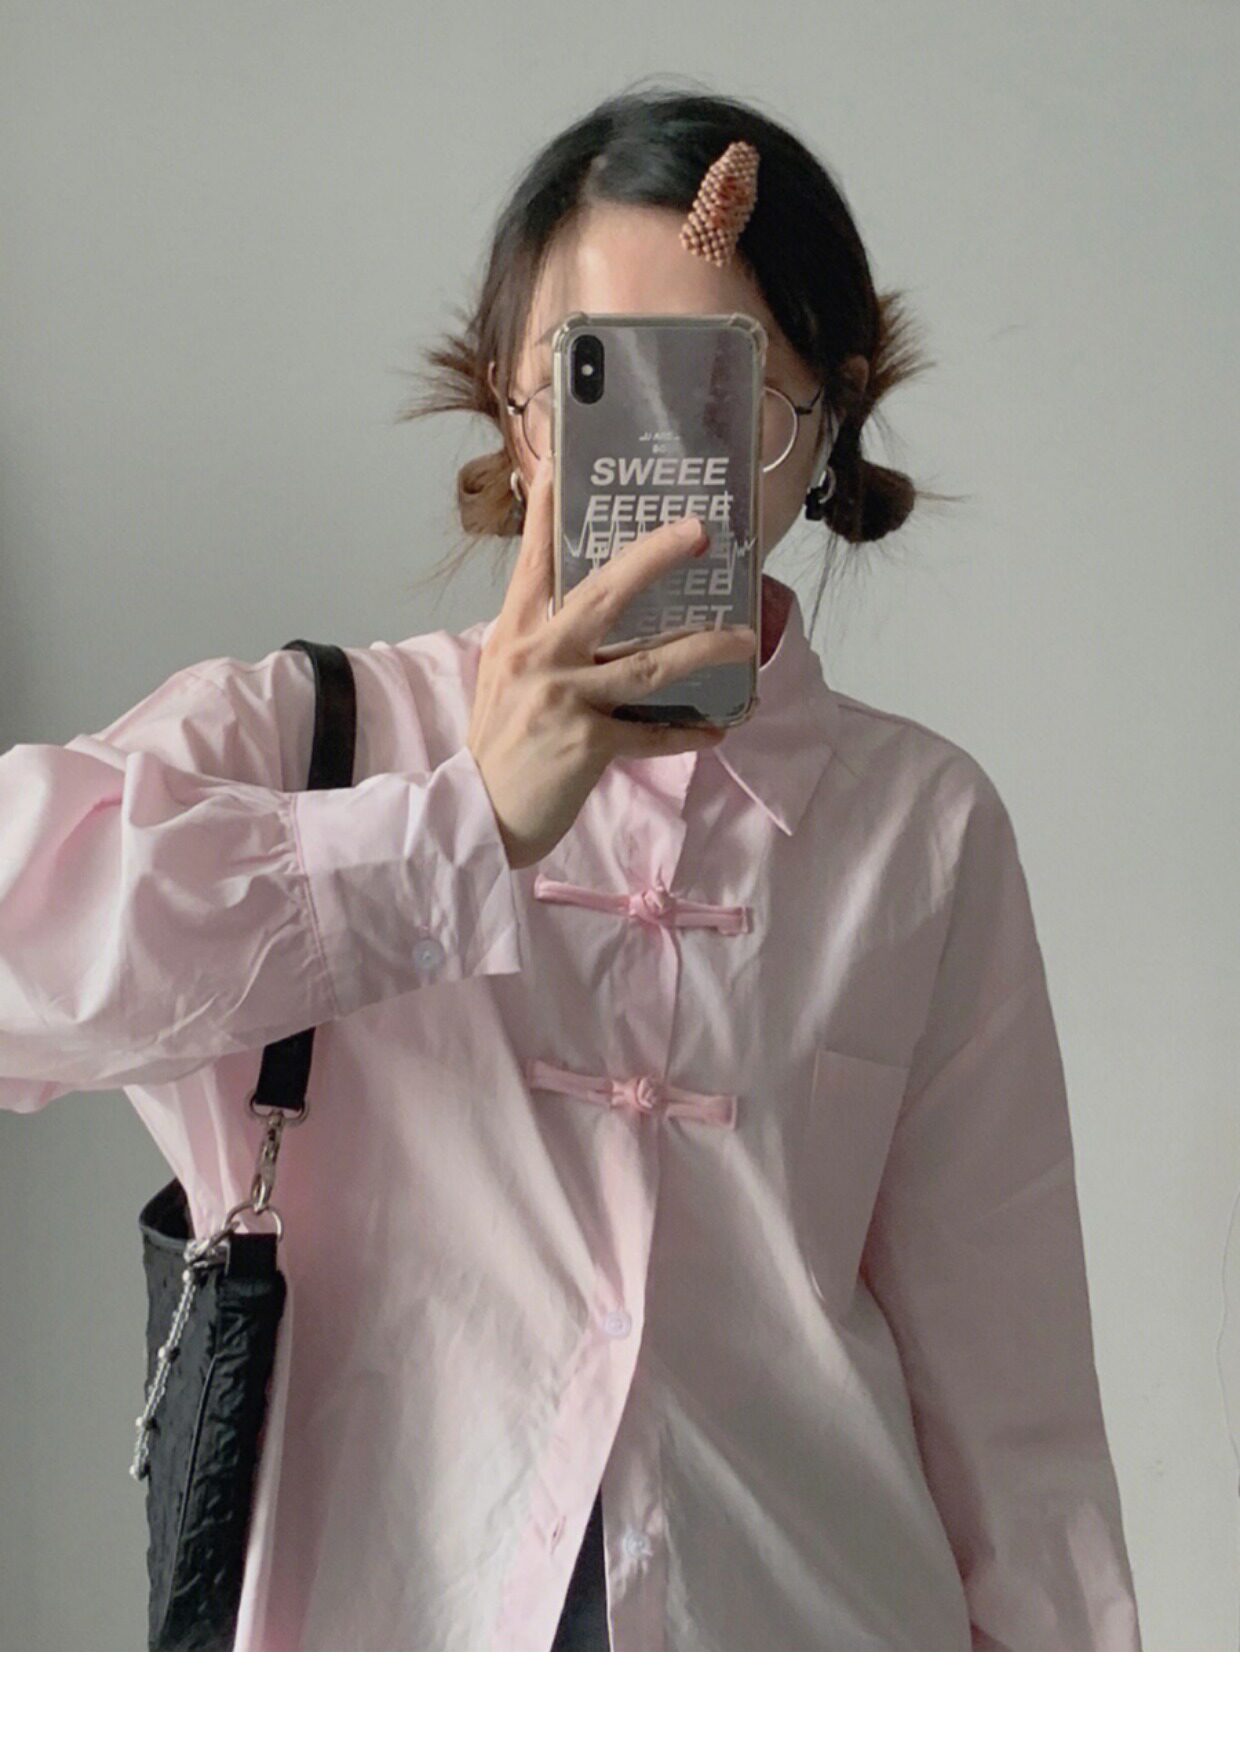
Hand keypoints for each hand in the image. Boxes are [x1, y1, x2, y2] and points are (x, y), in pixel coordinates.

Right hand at [468, 455, 755, 869]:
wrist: (475, 814)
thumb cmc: (497, 745)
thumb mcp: (504, 677)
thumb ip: (538, 640)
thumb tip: (586, 614)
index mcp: (515, 633)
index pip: (534, 562)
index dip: (550, 513)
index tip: (563, 466)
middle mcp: (537, 656)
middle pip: (605, 594)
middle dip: (656, 558)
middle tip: (698, 532)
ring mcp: (561, 697)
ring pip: (647, 665)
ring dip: (702, 650)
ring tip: (742, 642)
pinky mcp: (585, 742)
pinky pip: (649, 734)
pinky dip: (685, 734)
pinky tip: (716, 729)